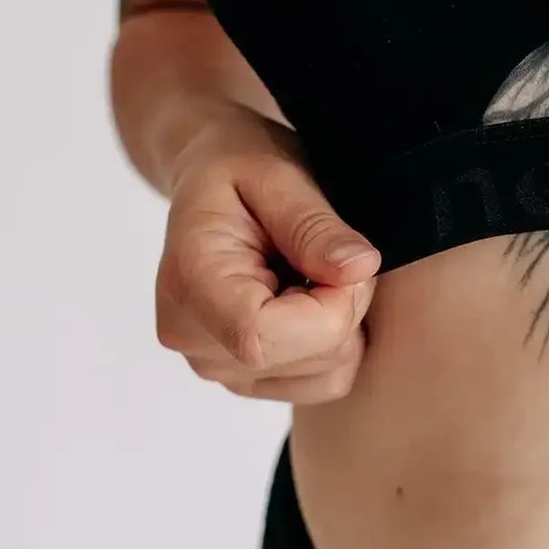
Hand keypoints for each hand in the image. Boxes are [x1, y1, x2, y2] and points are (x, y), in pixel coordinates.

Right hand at [155, 109, 379, 403]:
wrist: (210, 176)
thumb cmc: (237, 165)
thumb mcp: (276, 174)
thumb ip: (314, 225)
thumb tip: (359, 269)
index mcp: (188, 282)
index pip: (262, 335)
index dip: (329, 306)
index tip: (341, 260)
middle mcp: (192, 338)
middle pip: (306, 356)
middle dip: (346, 304)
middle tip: (330, 251)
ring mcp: (217, 367)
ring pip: (327, 375)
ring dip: (342, 322)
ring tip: (311, 269)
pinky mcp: (247, 378)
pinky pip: (326, 383)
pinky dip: (336, 343)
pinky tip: (309, 297)